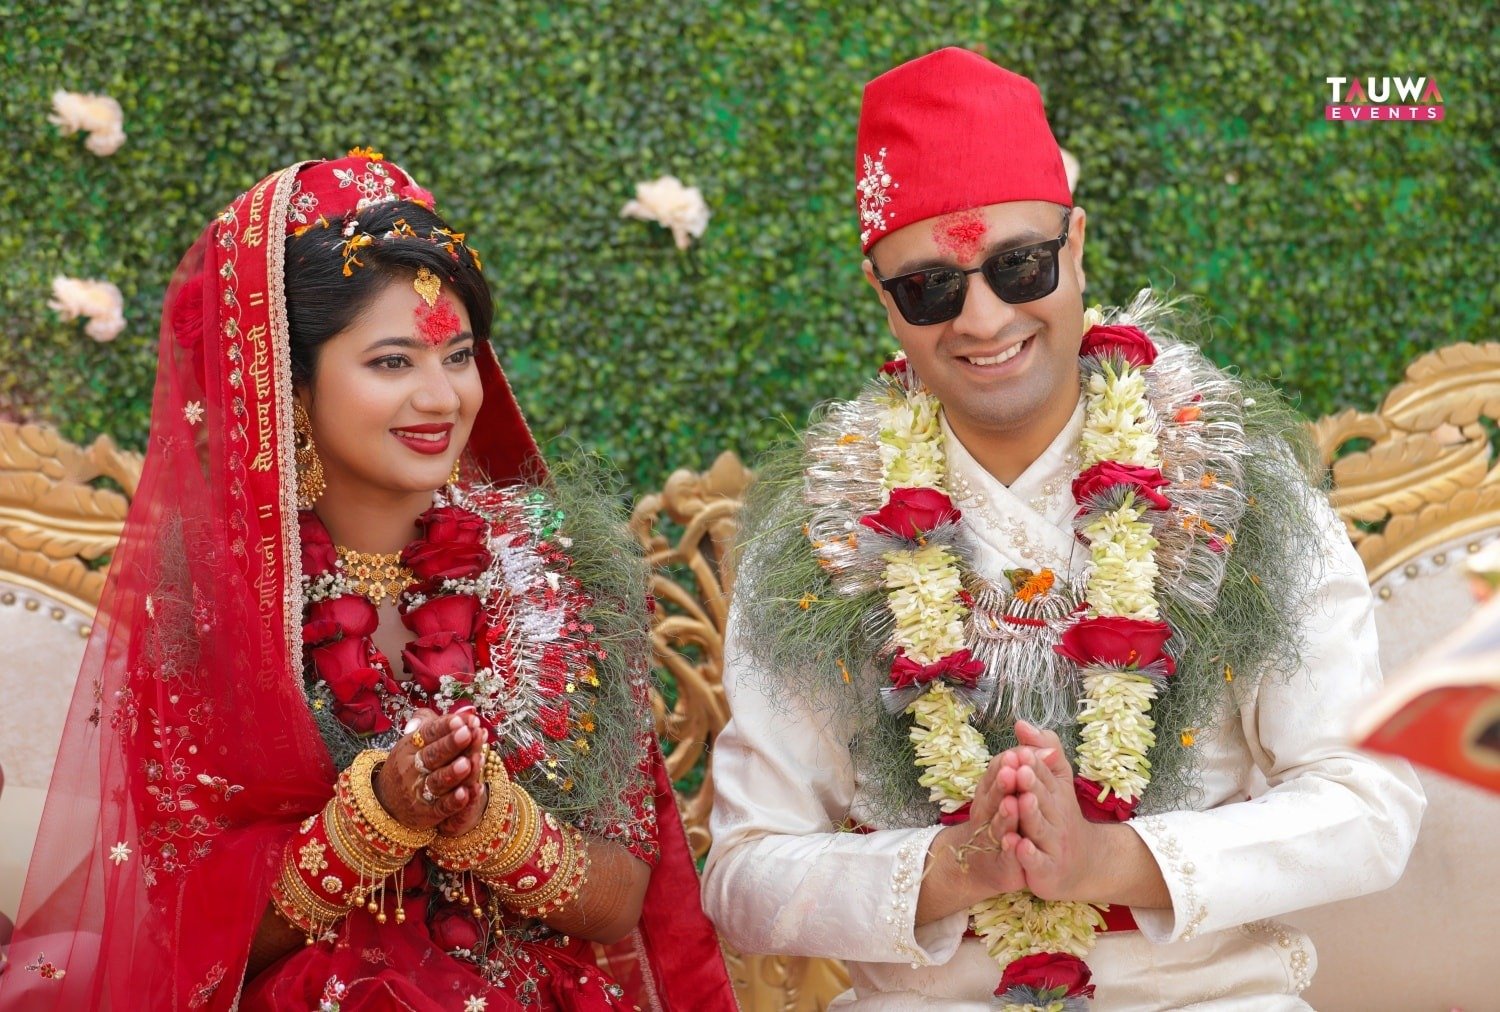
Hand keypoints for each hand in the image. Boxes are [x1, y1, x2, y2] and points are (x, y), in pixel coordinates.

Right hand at [373, 708, 485, 830]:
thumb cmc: (410, 762)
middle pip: (433, 755)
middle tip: (467, 734)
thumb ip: (438, 723)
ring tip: (467, 763)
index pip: (428, 733)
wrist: (386, 801)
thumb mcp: (415, 739)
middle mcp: (412, 768)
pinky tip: (465, 794)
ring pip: (437, 781)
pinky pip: (441, 807)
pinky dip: (453, 802)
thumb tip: (467, 710)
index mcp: (410, 746)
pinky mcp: (426, 812)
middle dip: (450, 745)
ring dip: (452, 773)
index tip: (462, 719)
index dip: (445, 726)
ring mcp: (418, 791)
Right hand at [955, 751, 1026, 894]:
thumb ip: (1028, 760)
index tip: (1017, 752)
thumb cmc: (1010, 820)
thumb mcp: (1019, 786)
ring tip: (1013, 803)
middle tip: (1011, 771)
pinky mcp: (1003, 865)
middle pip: (993, 797)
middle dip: (1002, 784)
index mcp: (992, 792)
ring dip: (1004, 815)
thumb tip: (1037, 737)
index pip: (996, 774)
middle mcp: (988, 813)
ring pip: (998, 826)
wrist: (994, 865)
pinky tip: (1017, 844)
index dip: (1005, 764)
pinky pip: (1007, 857)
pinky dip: (1011, 851)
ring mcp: (993, 839)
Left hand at [1000, 720, 1102, 901]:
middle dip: (1031, 784)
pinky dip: (1028, 854)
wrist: (1084, 863)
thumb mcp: (1055, 780)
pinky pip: (1037, 861)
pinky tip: (1018, 846)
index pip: (1044, 775)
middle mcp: (1057, 817)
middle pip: (1043, 799)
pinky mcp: (1047, 869)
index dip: (1033, 763)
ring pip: (1040, 828)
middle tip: (1020, 770)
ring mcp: (1053, 843)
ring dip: (1030, 814)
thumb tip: (1020, 723)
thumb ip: (1040, 750)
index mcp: (1056, 793)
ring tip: (1020, 801)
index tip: (1021, 751)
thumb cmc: (1060, 815)